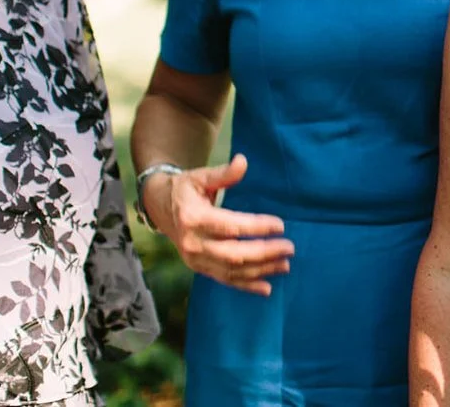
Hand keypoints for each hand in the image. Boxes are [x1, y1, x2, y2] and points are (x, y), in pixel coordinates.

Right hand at [146, 153, 293, 294]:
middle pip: (233, 254)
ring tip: (285, 264)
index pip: (230, 226)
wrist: (160, 206)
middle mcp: (192, 242)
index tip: (280, 225)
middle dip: (264, 253)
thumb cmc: (185, 189)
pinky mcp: (198, 268)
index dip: (256, 227)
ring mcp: (194, 259)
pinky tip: (267, 288)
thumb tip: (243, 161)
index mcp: (193, 218)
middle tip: (289, 248)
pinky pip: (224, 279)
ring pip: (231, 270)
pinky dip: (246, 286)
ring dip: (260, 270)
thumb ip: (223, 174)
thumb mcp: (200, 176)